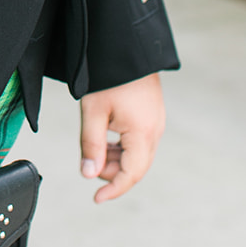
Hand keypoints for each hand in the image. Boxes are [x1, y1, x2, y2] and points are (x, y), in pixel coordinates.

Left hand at [79, 72, 164, 202]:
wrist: (126, 47)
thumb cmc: (108, 77)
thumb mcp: (93, 112)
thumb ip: (91, 146)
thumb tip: (88, 175)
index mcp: (143, 133)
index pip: (131, 174)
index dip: (114, 189)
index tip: (96, 199)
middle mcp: (156, 130)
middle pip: (136, 167)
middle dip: (112, 171)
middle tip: (89, 161)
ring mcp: (157, 122)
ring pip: (138, 155)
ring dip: (117, 159)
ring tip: (95, 145)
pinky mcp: (153, 115)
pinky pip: (140, 141)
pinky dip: (123, 147)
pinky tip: (107, 137)